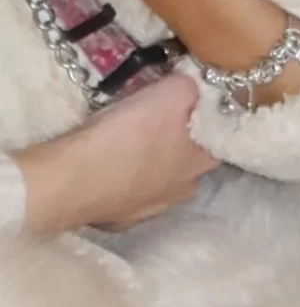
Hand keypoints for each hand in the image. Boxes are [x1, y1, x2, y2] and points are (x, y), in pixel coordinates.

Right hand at [15, 73, 218, 235]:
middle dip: (178, 139)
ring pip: (159, 178)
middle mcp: (185, 189)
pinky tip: (109, 166)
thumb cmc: (130, 133)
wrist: (72, 180)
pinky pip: (128, 194)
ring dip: (150, 162)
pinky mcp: (120, 220)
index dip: (206, 116)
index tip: (191, 102)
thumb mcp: (172, 91)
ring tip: (129, 141)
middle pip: (189, 157)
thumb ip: (191, 87)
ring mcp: (152, 209)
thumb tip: (195, 87)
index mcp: (204, 161)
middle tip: (157, 117)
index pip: (219, 135)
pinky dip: (122, 180)